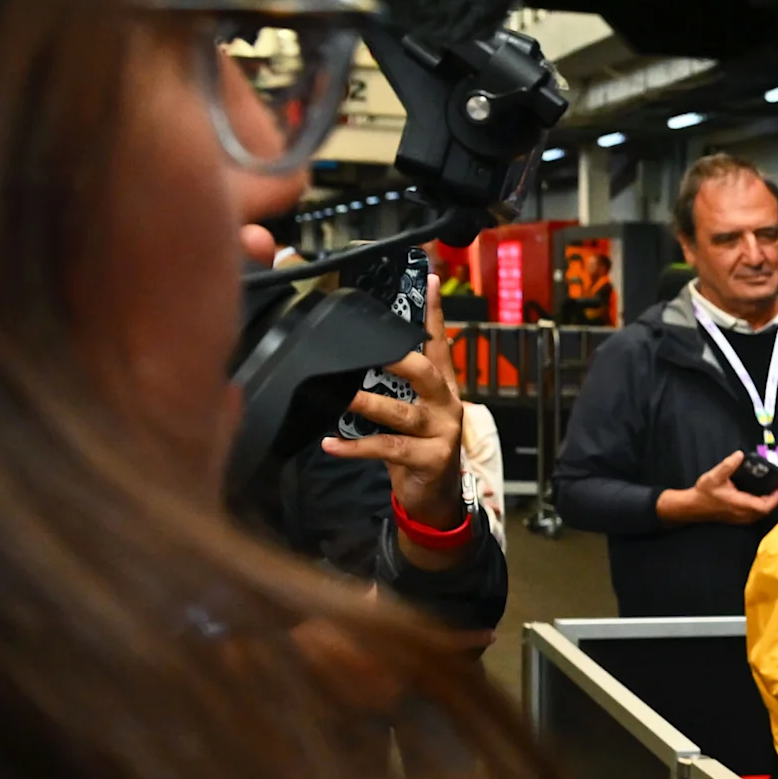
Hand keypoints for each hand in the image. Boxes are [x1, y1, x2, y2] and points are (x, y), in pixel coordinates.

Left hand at [325, 301, 470, 562]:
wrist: (436, 498)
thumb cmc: (417, 447)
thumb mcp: (410, 411)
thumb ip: (393, 386)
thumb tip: (353, 358)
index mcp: (442, 387)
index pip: (439, 343)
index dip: (434, 313)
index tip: (431, 280)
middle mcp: (446, 404)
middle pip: (425, 372)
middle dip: (399, 357)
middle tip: (374, 347)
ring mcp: (441, 432)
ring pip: (402, 412)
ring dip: (367, 404)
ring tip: (341, 397)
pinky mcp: (430, 459)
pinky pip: (388, 448)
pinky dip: (356, 447)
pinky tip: (331, 443)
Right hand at [656, 450, 777, 526]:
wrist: (693, 507)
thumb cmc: (704, 494)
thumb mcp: (715, 476)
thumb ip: (728, 465)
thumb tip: (740, 455)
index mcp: (742, 505)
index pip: (768, 503)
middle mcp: (745, 514)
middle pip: (769, 507)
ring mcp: (743, 517)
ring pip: (764, 510)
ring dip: (772, 499)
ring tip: (776, 485)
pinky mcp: (740, 516)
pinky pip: (758, 511)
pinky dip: (764, 502)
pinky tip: (764, 492)